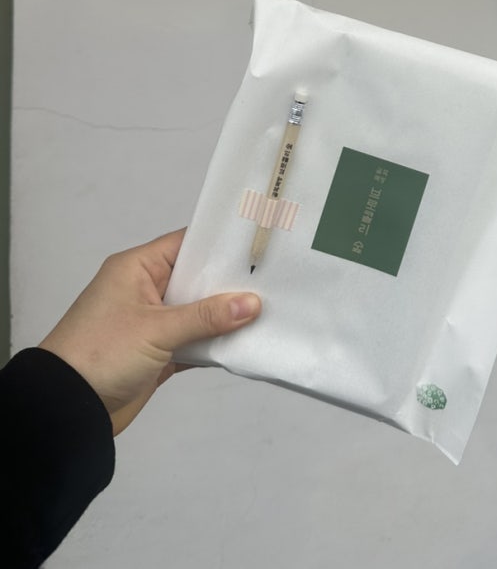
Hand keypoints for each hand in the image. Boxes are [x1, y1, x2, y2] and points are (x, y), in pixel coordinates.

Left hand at [39, 228, 260, 434]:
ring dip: (225, 316)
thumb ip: (207, 316)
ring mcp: (153, 322)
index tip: (256, 243)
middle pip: (196, 279)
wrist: (67, 410)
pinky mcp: (159, 352)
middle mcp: (146, 290)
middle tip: (272, 278)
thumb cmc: (100, 353)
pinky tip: (245, 341)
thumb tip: (251, 303)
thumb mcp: (157, 329)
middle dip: (229, 283)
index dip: (220, 244)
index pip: (186, 245)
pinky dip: (215, 343)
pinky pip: (195, 341)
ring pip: (199, 312)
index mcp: (137, 268)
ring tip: (270, 308)